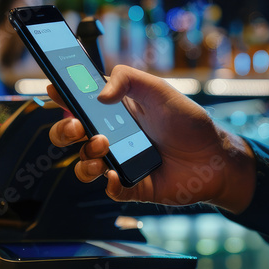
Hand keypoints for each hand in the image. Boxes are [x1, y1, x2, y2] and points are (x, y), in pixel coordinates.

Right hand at [47, 65, 255, 211]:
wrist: (215, 157)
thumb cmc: (188, 121)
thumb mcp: (159, 89)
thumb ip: (129, 79)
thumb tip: (99, 95)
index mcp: (114, 112)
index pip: (78, 103)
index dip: (61, 96)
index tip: (53, 89)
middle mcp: (112, 137)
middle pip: (70, 136)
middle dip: (63, 130)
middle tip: (77, 125)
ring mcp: (119, 162)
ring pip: (83, 165)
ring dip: (84, 157)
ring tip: (102, 146)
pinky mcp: (132, 186)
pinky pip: (108, 189)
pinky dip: (106, 183)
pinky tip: (113, 174)